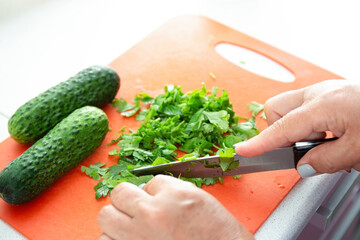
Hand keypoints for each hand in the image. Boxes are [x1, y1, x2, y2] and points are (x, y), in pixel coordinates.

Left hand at [98, 175, 253, 239]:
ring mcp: (139, 237)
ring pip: (106, 218)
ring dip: (117, 220)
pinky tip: (128, 239)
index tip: (159, 202)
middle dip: (127, 199)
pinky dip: (114, 239)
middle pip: (119, 193)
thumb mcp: (199, 199)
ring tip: (131, 228)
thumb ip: (170, 191)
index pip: (147, 182)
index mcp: (173, 196)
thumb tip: (149, 191)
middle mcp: (152, 215)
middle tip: (137, 208)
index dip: (153, 192)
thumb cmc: (218, 233)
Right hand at [235, 79, 359, 176]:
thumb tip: (304, 165)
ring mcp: (323, 90)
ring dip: (296, 128)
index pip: (280, 128)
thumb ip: (326, 161)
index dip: (259, 143)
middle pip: (276, 109)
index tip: (242, 152)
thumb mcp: (359, 151)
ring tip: (322, 141)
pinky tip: (330, 133)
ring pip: (288, 108)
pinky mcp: (330, 93)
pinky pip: (304, 107)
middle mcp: (318, 93)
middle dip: (279, 131)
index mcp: (323, 106)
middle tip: (299, 149)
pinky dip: (308, 124)